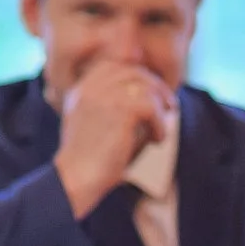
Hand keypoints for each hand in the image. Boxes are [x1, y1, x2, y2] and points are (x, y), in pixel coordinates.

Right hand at [54, 62, 174, 217]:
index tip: (152, 93)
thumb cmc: (89, 161)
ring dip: (159, 106)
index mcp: (81, 89)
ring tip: (161, 127)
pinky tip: (157, 140)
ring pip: (144, 86)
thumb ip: (115, 107)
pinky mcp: (118, 110)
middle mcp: (90, 87)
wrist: (75, 179)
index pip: (115, 66)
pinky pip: (150, 106)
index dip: (138, 76)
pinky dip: (159, 124)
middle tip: (169, 105)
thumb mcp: (96, 126)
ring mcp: (103, 96)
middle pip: (133, 72)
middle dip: (155, 86)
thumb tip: (154, 98)